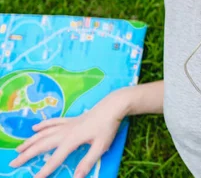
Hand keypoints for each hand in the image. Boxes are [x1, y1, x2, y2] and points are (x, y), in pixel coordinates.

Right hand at [9, 88, 129, 177]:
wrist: (112, 106)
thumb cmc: (107, 127)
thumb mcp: (101, 146)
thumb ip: (88, 162)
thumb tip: (77, 177)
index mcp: (72, 140)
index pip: (55, 159)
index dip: (44, 170)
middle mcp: (65, 132)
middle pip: (42, 145)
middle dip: (27, 155)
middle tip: (13, 162)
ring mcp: (67, 124)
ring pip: (44, 133)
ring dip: (30, 141)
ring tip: (18, 149)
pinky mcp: (71, 119)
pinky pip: (53, 122)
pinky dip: (43, 125)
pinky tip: (35, 128)